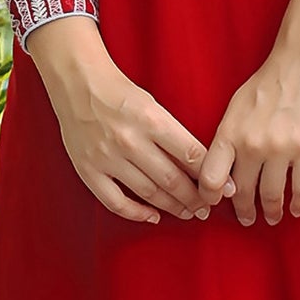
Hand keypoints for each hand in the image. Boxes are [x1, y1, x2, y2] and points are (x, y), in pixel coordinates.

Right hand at [26, 18, 210, 225]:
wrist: (77, 84)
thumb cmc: (120, 93)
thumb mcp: (154, 105)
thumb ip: (175, 134)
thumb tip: (201, 164)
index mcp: (151, 120)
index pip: (191, 156)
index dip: (210, 177)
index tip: (222, 188)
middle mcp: (130, 140)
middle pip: (173, 179)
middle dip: (195, 198)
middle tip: (207, 207)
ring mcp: (107, 158)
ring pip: (149, 193)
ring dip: (173, 207)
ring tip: (188, 212)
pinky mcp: (88, 170)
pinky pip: (116, 202)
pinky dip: (137, 213)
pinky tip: (153, 216)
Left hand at [200, 0, 299, 224]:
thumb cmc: (268, 81)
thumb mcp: (235, 107)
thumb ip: (228, 137)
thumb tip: (223, 169)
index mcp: (229, 133)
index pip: (210, 178)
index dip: (210, 198)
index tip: (216, 205)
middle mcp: (251, 145)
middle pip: (243, 193)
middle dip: (245, 211)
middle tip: (248, 219)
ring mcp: (281, 150)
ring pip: (272, 195)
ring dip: (272, 211)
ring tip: (273, 217)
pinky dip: (299, 204)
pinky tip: (297, 208)